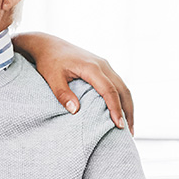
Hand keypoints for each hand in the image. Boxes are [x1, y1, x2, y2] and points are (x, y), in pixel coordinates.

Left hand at [12, 33, 133, 131]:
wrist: (49, 45)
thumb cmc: (49, 62)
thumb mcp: (52, 78)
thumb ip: (62, 94)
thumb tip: (75, 111)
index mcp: (92, 67)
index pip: (109, 90)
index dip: (115, 108)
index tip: (119, 125)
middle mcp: (103, 65)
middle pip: (122, 90)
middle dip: (128, 112)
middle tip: (129, 133)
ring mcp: (105, 66)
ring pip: (123, 87)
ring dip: (128, 106)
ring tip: (128, 128)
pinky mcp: (103, 68)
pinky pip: (117, 85)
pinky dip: (122, 99)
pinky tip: (120, 112)